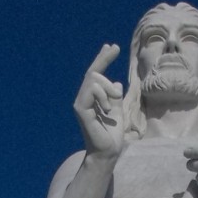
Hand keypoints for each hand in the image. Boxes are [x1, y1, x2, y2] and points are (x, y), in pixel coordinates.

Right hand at [74, 44, 124, 158]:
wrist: (108, 152)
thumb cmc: (112, 135)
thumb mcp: (118, 110)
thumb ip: (115, 96)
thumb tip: (116, 83)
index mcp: (91, 98)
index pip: (95, 73)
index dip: (103, 58)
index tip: (112, 46)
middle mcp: (83, 99)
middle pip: (93, 73)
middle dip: (107, 79)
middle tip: (117, 95)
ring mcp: (80, 104)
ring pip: (93, 79)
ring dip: (107, 90)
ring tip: (112, 105)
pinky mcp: (81, 110)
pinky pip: (91, 90)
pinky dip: (103, 96)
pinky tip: (107, 109)